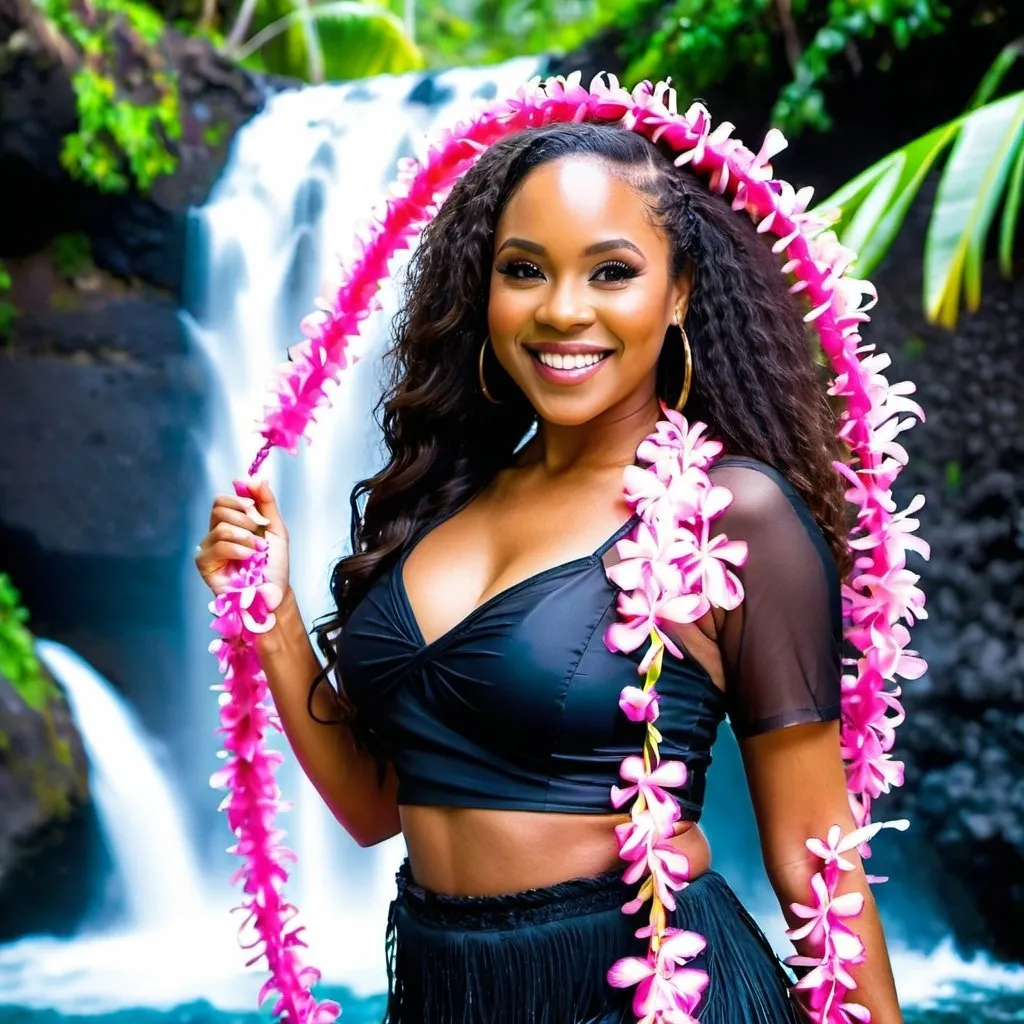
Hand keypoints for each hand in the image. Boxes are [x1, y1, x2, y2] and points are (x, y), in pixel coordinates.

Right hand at [194, 480, 289, 606]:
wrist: (275, 592)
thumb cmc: (273, 565)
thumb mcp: (276, 528)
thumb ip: (266, 503)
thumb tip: (255, 478)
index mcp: (231, 524)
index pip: (222, 500)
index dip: (239, 500)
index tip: (255, 510)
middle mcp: (216, 534)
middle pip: (219, 510)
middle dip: (244, 518)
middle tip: (259, 533)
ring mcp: (209, 549)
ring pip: (220, 528)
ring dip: (245, 536)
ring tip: (257, 550)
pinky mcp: (205, 565)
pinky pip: (217, 547)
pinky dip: (237, 549)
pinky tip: (248, 557)